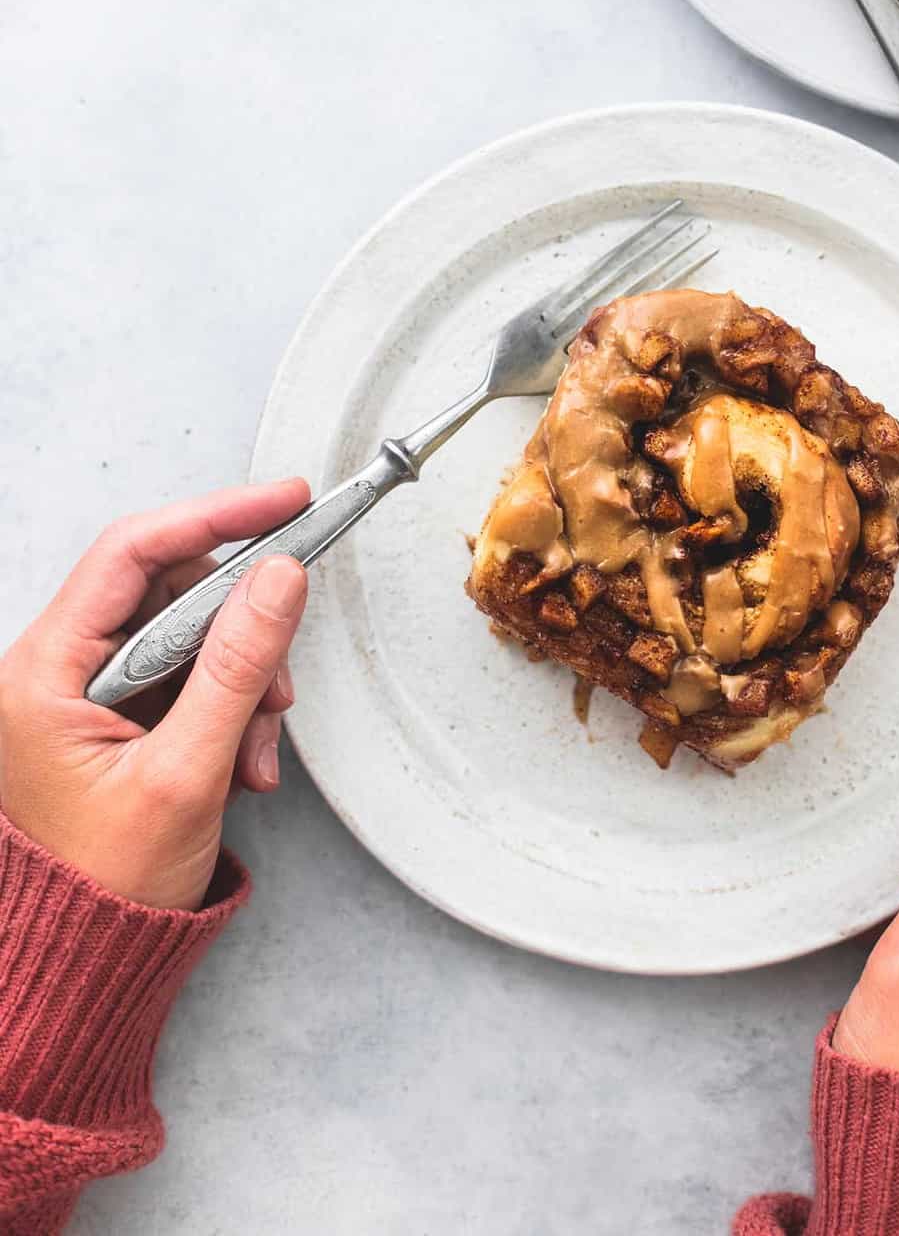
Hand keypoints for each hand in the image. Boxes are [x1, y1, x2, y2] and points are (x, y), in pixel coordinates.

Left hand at [0, 479, 311, 911]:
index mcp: (44, 670)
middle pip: (169, 590)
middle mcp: (58, 668)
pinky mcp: (120, 716)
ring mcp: (88, 693)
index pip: (133, 551)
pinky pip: (192, 677)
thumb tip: (279, 578)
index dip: (216, 516)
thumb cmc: (106, 887)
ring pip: (191, 635)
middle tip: (279, 679)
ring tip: (255, 750)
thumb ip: (236, 668)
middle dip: (240, 629)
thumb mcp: (186, 773)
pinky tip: (243, 763)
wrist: (85, 965)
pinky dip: (231, 709)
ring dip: (243, 681)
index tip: (286, 501)